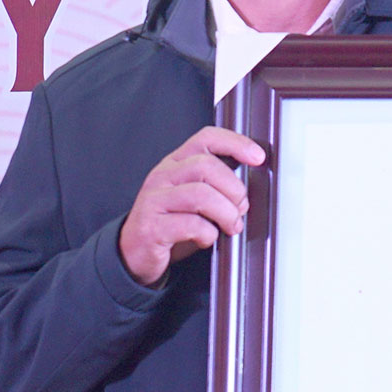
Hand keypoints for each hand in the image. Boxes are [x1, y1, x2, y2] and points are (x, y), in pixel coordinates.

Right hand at [118, 126, 265, 286]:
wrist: (134, 253)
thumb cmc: (170, 224)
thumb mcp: (192, 199)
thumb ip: (215, 188)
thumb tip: (247, 194)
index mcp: (175, 164)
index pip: (206, 138)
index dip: (235, 143)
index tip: (257, 157)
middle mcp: (162, 176)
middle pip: (207, 166)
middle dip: (234, 190)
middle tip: (240, 210)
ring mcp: (154, 200)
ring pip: (201, 195)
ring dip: (226, 214)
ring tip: (230, 227)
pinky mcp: (152, 226)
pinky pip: (191, 225)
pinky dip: (208, 235)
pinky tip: (206, 239)